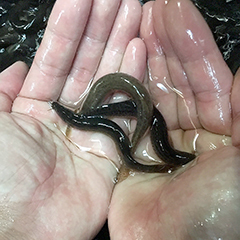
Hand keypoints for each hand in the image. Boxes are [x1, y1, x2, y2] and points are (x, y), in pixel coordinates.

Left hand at [0, 0, 144, 238]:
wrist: (22, 228)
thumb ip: (0, 92)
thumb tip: (18, 67)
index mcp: (35, 108)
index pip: (55, 56)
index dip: (69, 24)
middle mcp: (67, 115)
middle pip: (87, 62)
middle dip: (101, 27)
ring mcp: (93, 131)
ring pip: (110, 80)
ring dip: (121, 44)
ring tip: (133, 11)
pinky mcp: (114, 149)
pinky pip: (126, 109)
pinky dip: (134, 79)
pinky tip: (140, 49)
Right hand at [108, 0, 239, 238]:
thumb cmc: (219, 211)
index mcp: (219, 129)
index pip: (206, 75)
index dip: (191, 41)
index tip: (176, 7)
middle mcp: (188, 130)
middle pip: (177, 76)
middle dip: (167, 40)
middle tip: (155, 5)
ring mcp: (157, 139)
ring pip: (152, 89)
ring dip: (148, 55)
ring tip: (140, 19)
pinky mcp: (130, 151)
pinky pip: (129, 112)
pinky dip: (126, 86)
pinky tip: (123, 58)